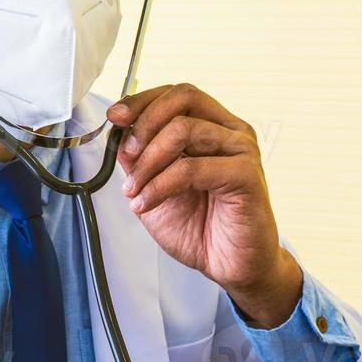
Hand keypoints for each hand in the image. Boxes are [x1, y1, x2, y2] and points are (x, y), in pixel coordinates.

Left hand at [108, 84, 301, 326]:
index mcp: (214, 128)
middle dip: (145, 122)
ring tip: (135, 190)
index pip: (178, 95)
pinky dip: (160, 185)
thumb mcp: (156, 188)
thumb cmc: (202, 228)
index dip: (143, 100)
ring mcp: (242, 151)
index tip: (116, 117)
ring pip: (184, 130)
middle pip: (184, 98)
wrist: (232, 267)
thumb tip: (120, 134)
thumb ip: (141, 160)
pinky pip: (192, 168)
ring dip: (149, 161)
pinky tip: (147, 203)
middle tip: (127, 155)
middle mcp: (231, 132)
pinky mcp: (246, 175)